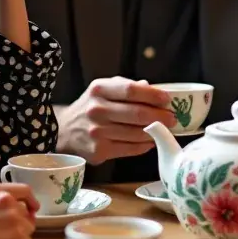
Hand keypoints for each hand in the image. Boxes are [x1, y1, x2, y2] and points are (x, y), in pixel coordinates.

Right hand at [0, 182, 38, 238]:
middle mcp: (6, 199)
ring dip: (19, 236)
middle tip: (9, 234)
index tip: (32, 208)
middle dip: (21, 222)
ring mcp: (14, 216)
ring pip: (28, 227)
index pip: (23, 189)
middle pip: (25, 211)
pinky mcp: (18, 235)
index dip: (30, 200)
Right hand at [55, 77, 177, 164]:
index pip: (130, 90)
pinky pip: (130, 149)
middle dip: (159, 116)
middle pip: (136, 113)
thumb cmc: (92, 107)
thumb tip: (154, 89)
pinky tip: (150, 142)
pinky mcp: (99, 151)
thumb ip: (127, 87)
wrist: (65, 131)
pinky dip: (144, 146)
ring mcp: (97, 132)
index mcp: (99, 89)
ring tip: (165, 130)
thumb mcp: (104, 90)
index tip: (167, 99)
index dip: (152, 95)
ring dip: (155, 133)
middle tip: (172, 118)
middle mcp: (96, 109)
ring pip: (136, 133)